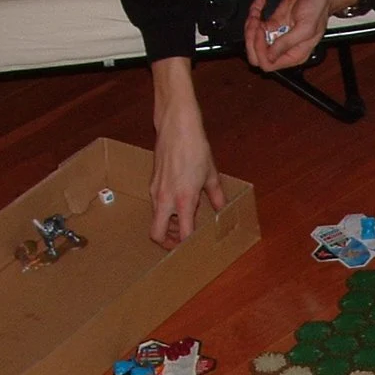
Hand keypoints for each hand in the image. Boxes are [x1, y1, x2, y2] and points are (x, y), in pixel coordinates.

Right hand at [149, 59, 225, 248]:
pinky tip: (177, 207)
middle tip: (181, 244)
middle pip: (156, 233)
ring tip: (181, 226)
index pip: (182, 234)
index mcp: (183, 199)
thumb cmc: (195, 147)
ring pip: (154, 220)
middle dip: (167, 243)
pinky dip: (164, 213)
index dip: (188, 246)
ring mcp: (155, 191)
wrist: (176, 124)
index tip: (195, 250)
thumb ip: (217, 196)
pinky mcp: (152, 183)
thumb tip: (222, 209)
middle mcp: (165, 198)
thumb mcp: (211, 174)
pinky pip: (155, 206)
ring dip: (166, 227)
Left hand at [245, 0, 339, 71]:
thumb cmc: (318, 9)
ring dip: (251, 24)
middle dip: (252, 39)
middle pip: (257, 55)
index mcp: (294, 55)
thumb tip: (271, 56)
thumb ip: (287, 43)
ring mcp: (277, 36)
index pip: (269, 64)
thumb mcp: (306, 28)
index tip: (262, 34)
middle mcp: (284, 48)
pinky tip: (260, 4)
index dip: (260, 51)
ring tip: (257, 12)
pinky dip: (254, 12)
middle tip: (256, 25)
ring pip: (253, 40)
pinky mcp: (272, 23)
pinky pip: (255, 24)